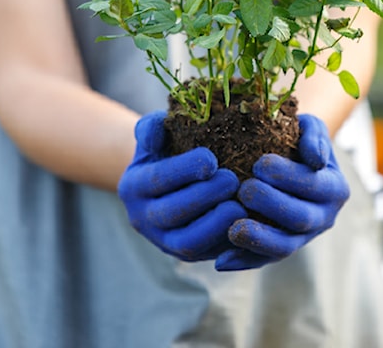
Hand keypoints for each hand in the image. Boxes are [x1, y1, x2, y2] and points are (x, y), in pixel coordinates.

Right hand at [117, 111, 246, 260]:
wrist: (169, 178)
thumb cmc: (167, 148)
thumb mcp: (156, 133)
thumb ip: (153, 127)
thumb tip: (157, 131)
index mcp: (133, 187)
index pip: (157, 180)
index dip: (184, 170)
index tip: (211, 159)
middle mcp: (143, 219)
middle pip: (172, 213)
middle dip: (204, 197)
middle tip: (232, 180)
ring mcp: (164, 242)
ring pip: (188, 243)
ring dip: (216, 225)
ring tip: (241, 206)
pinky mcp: (188, 255)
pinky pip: (207, 255)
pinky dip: (228, 242)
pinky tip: (248, 223)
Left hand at [214, 114, 349, 270]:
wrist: (286, 160)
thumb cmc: (296, 139)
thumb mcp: (310, 128)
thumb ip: (314, 136)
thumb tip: (315, 159)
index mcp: (334, 188)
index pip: (316, 185)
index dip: (290, 177)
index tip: (260, 163)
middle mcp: (323, 218)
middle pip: (301, 219)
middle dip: (272, 205)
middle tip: (244, 190)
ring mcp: (302, 238)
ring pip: (284, 247)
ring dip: (259, 240)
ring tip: (233, 229)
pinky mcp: (279, 250)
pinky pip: (262, 261)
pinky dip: (243, 261)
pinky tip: (221, 260)